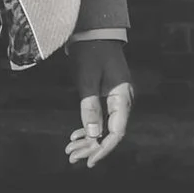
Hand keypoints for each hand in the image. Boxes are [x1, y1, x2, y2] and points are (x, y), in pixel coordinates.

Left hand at [66, 38, 133, 168]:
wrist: (94, 32)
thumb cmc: (90, 52)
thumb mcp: (87, 78)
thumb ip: (90, 105)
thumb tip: (93, 134)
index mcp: (122, 98)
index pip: (117, 132)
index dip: (103, 148)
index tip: (90, 160)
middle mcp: (123, 101)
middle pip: (110, 133)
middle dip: (91, 147)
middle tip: (72, 158)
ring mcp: (116, 100)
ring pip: (105, 127)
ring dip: (88, 140)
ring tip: (70, 151)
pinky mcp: (108, 97)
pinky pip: (102, 118)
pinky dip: (89, 128)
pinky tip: (76, 136)